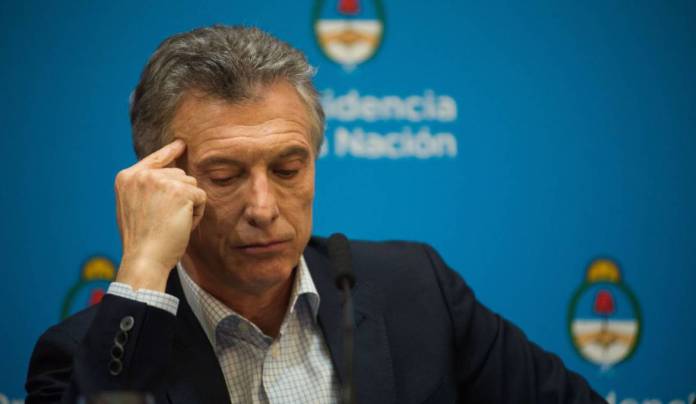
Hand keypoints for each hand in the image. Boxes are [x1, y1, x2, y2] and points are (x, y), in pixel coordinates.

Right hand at [114, 139, 205, 291]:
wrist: (144, 259)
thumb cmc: (141, 240)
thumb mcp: (132, 207)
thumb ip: (145, 188)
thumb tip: (169, 174)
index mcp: (126, 178)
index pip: (154, 159)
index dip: (170, 152)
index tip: (181, 144)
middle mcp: (142, 175)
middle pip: (178, 174)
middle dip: (180, 197)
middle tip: (165, 221)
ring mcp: (160, 181)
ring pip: (191, 185)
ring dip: (189, 206)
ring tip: (172, 223)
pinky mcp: (180, 192)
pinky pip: (201, 197)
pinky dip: (198, 214)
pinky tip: (182, 225)